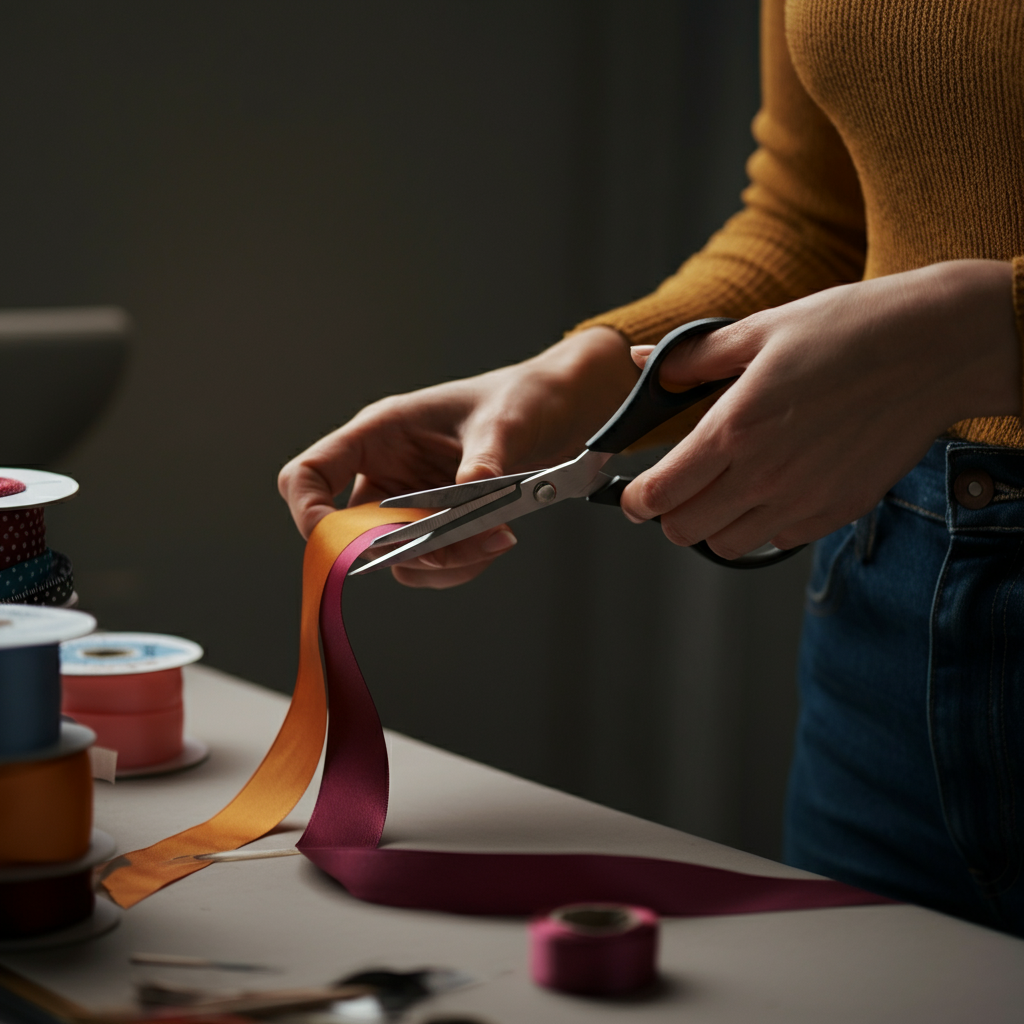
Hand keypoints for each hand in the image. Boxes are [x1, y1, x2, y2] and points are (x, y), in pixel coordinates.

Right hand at [278, 326, 635, 586]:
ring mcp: (411, 500)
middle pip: (356, 533)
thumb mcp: (505, 422)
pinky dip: (460, 564)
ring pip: (397, 557)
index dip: (309, 514)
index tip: (339, 547)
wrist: (561, 412)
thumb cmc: (523, 398)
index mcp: (381, 433)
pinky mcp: (439, 523)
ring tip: (494, 540)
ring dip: (441, 562)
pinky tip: (496, 541)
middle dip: (404, 549)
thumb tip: (474, 489)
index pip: (309, 475)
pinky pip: (431, 563)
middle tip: (456, 548)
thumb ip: (485, 459)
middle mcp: (386, 470)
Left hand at [621, 260, 1020, 557]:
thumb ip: (694, 357)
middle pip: (683, 530)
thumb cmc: (849, 330)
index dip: (635, 499)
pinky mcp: (836, 511)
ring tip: (724, 489)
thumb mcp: (762, 329)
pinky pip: (778, 540)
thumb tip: (642, 361)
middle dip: (668, 513)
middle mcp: (764, 474)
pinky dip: (762, 525)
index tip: (635, 492)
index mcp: (735, 428)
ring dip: (713, 524)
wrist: (936, 347)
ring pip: (727, 545)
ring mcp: (803, 499)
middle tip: (676, 488)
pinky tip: (772, 488)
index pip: (660, 493)